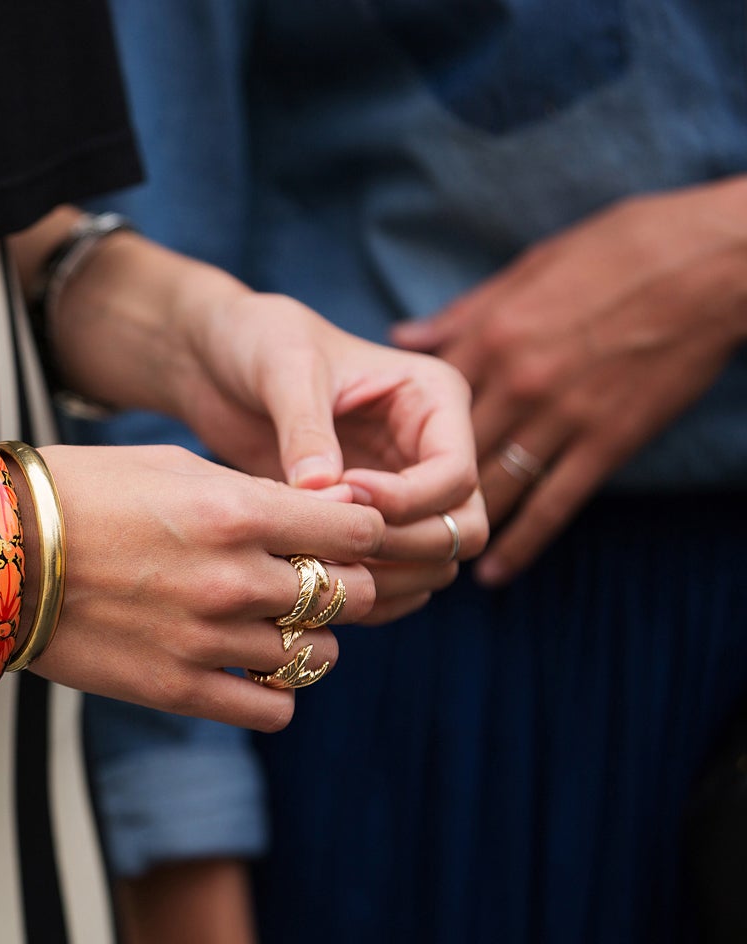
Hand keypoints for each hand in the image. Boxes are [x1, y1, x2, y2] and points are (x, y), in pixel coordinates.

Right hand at [31, 444, 383, 731]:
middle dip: (341, 584)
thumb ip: (255, 495)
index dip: (360, 530)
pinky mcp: (178, 690)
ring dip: (308, 638)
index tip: (337, 532)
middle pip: (353, 594)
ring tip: (270, 622)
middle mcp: (234, 578)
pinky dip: (273, 690)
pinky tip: (246, 667)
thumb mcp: (173, 468)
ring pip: (320, 654)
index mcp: (236, 510)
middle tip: (307, 576)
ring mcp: (208, 640)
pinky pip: (274, 707)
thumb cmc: (80, 494)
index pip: (361, 530)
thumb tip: (329, 516)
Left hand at [172, 289, 486, 617]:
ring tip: (314, 558)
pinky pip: (394, 572)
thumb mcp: (283, 368)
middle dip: (403, 545)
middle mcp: (431, 447)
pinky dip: (363, 586)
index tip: (342, 491)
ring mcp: (404, 487)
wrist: (217, 359)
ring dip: (385, 574)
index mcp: (433, 399)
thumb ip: (306, 427)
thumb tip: (322, 489)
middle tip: (331, 543)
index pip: (455, 474)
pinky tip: (309, 577)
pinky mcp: (369, 518)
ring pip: (434, 559)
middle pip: (462, 527)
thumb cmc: (256, 341)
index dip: (405, 500)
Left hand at [391, 178, 746, 584]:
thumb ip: (464, 314)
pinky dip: (522, 541)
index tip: (356, 474)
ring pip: (491, 486)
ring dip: (453, 526)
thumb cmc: (623, 248)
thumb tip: (403, 335)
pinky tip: (493, 570)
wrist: (713, 260)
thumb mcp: (529, 268)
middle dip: (407, 497)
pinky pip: (555, 502)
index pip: (420, 404)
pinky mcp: (609, 438)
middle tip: (374, 533)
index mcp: (490, 336)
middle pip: (445, 454)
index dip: (383, 442)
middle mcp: (516, 381)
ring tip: (420, 559)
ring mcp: (563, 414)